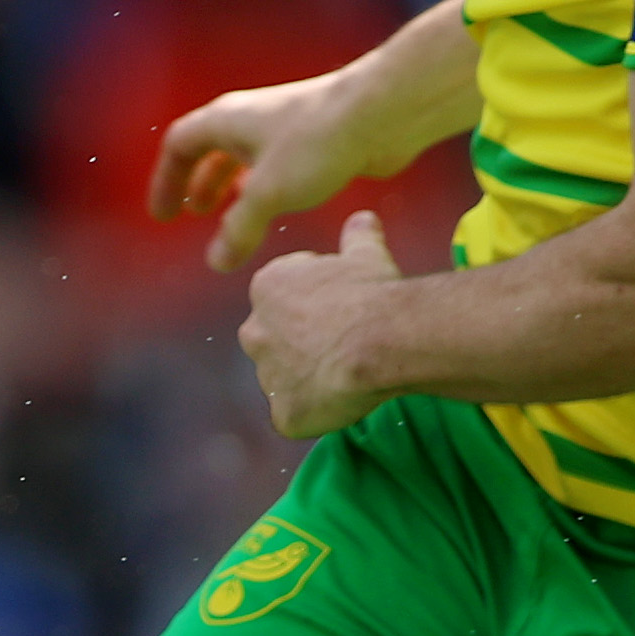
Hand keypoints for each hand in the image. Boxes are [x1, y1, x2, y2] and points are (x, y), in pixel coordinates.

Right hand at [152, 71, 368, 274]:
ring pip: (245, 158)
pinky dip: (264, 188)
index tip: (164, 215)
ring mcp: (282, 126)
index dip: (166, 181)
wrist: (379, 113)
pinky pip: (275, 164)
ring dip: (230, 186)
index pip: (179, 146)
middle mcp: (250, 118)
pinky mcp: (313, 139)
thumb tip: (217, 262)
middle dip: (197, 183)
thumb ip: (238, 229)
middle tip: (191, 214)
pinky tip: (274, 208)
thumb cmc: (316, 142)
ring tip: (226, 216)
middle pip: (209, 149)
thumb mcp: (267, 193)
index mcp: (226, 120)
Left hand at [240, 210, 408, 438]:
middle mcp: (254, 331)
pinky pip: (294, 416)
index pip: (281, 298)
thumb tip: (363, 219)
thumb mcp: (365, 254)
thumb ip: (357, 236)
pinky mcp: (283, 414)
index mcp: (266, 288)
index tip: (343, 308)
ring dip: (306, 379)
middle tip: (342, 344)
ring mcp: (266, 377)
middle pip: (275, 340)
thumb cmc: (371, 292)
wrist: (380, 339)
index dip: (315, 306)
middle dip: (301, 344)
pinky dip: (314, 414)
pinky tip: (342, 402)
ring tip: (346, 374)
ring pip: (283, 380)